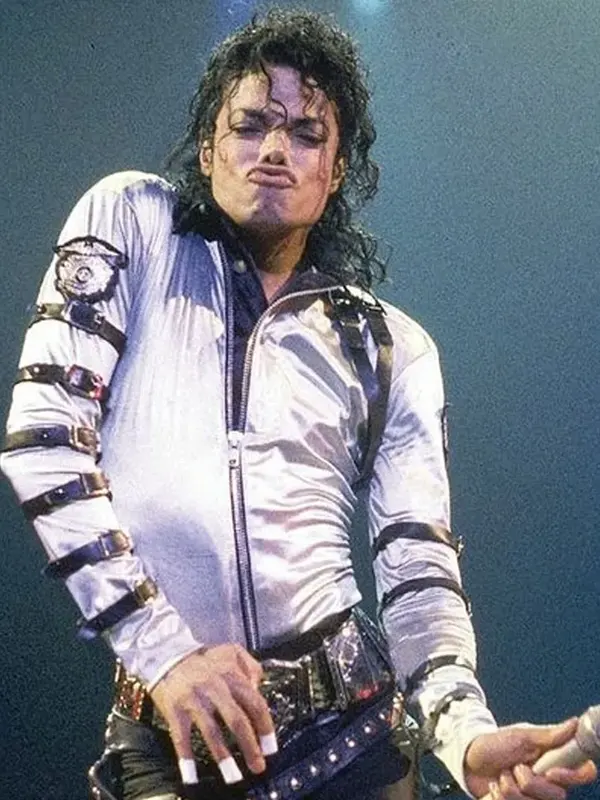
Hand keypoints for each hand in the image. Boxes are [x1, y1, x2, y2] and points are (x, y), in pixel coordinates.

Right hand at [150, 644, 275, 782]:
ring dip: (223, 756)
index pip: (255, 703)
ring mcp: (194, 700)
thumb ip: (251, 667)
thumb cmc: (202, 658)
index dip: (265, 728)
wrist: (165, 653)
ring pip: (212, 731)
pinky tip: (191, 775)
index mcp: (231, 675)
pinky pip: (182, 737)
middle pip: (237, 721)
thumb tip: (258, 688)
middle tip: (258, 766)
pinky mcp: (175, 709)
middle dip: (250, 747)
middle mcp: (215, 688)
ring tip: (233, 776)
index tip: (270, 747)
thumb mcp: (232, 651)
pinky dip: (186, 757)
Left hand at [465, 718, 596, 798]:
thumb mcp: (520, 736)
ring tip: (500, 777)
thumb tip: (574, 723)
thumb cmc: (495, 743)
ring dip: (510, 789)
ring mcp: (534, 797)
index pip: (581, 772)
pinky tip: (494, 788)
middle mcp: (548, 782)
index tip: (549, 771)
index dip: (570, 776)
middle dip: (529, 782)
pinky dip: (500, 798)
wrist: (469, 759)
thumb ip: (549, 735)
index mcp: (553, 761)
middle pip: (557, 795)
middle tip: (514, 768)